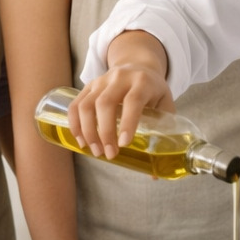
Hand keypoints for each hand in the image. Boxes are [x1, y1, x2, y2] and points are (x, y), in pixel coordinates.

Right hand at [68, 31, 173, 159]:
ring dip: (87, 131)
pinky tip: (80, 140)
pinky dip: (74, 123)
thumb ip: (165, 133)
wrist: (139, 65)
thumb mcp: (165, 104)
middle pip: (105, 103)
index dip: (128, 123)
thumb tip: (155, 174)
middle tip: (109, 154)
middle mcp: (121, 78)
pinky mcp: (89, 85)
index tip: (124, 144)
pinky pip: (76, 104)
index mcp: (143, 82)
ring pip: (87, 104)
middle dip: (105, 132)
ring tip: (94, 150)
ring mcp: (102, 80)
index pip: (133, 100)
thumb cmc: (154, 91)